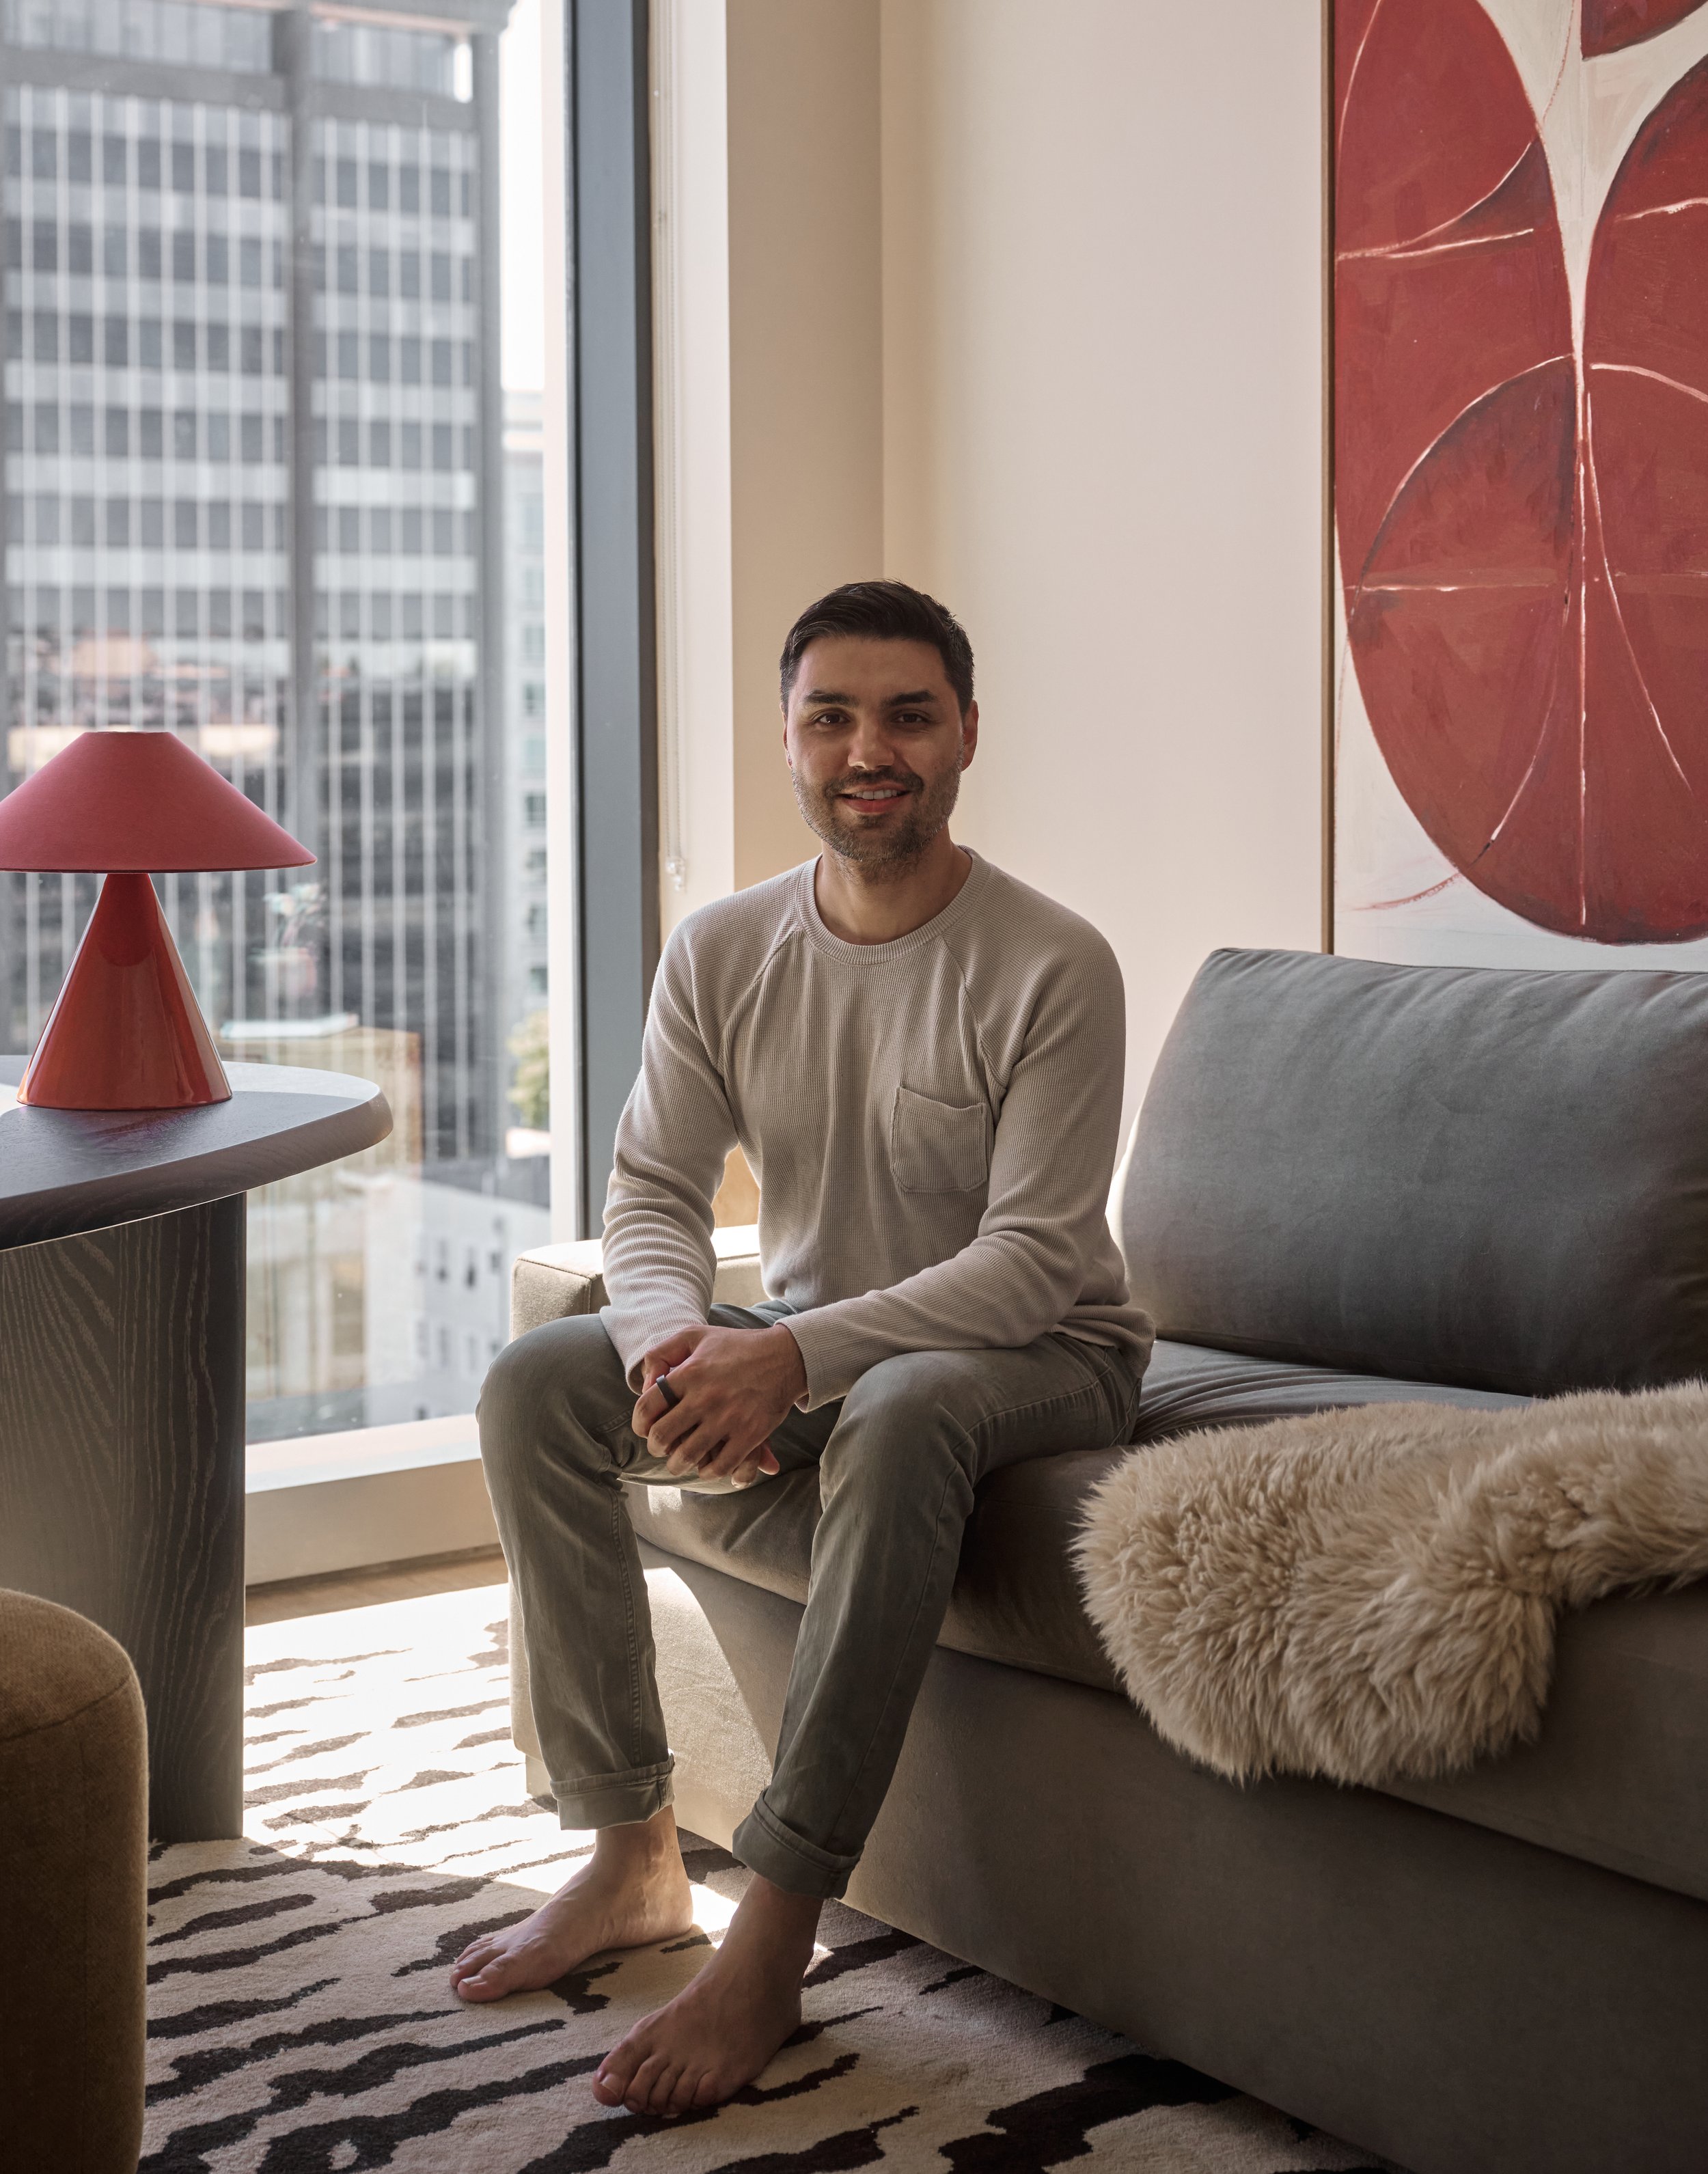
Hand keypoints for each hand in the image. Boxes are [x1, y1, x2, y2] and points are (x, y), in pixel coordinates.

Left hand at [632, 1323, 806, 1484]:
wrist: (785, 1356)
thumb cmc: (736, 1346)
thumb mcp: (695, 1335)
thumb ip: (662, 1352)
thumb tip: (646, 1383)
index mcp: (689, 1373)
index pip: (647, 1406)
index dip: (640, 1423)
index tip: (645, 1429)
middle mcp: (705, 1397)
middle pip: (663, 1435)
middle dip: (656, 1447)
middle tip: (661, 1448)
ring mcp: (728, 1418)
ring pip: (687, 1455)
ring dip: (677, 1465)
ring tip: (678, 1463)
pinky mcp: (749, 1434)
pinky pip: (720, 1465)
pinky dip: (709, 1471)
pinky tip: (706, 1467)